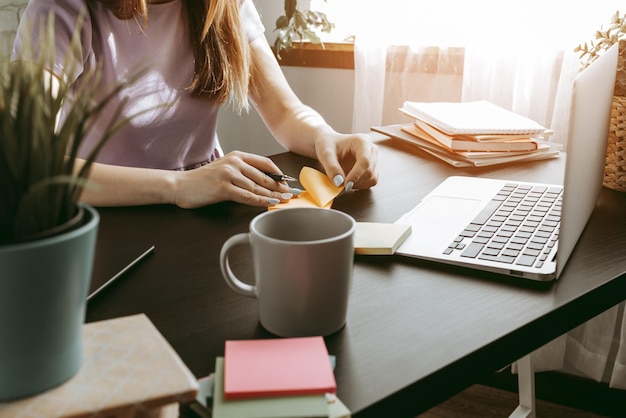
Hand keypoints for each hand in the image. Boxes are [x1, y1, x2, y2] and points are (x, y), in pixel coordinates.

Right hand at [172, 151, 295, 208]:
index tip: (288, 183)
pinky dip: (261, 201)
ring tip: (285, 201)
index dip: (279, 174)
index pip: (265, 163)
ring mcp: (229, 174)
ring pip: (258, 187)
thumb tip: (265, 183)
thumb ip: (243, 172)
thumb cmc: (203, 180)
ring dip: (273, 195)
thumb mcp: (225, 169)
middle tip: (292, 194)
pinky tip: (270, 204)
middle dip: (280, 187)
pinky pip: (247, 196)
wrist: (180, 185)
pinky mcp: (224, 188)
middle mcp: (235, 162)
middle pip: (264, 176)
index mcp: (237, 156)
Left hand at [314, 131, 378, 190]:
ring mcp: (373, 159)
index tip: (346, 184)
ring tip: (343, 180)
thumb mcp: (325, 154)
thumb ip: (331, 167)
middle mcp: (371, 149)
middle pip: (369, 171)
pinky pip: (371, 182)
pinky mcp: (372, 169)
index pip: (365, 160)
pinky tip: (349, 181)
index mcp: (362, 141)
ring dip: (358, 184)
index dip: (356, 174)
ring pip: (372, 178)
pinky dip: (360, 185)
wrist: (328, 144)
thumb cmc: (327, 144)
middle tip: (340, 184)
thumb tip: (339, 182)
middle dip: (355, 181)